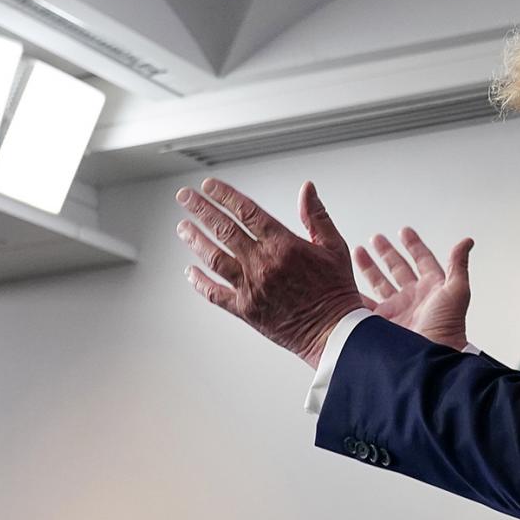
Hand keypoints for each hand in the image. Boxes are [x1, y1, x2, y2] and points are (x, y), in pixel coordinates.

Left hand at [175, 178, 363, 367]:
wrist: (334, 332)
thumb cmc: (337, 292)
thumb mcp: (334, 247)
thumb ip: (316, 216)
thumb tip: (307, 189)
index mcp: (283, 245)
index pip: (246, 211)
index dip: (224, 195)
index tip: (210, 186)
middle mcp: (262, 264)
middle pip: (224, 229)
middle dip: (201, 209)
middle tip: (185, 197)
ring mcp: (251, 287)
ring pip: (214, 258)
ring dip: (195, 240)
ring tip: (183, 227)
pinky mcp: (245, 310)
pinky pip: (215, 294)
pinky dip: (199, 282)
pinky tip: (190, 271)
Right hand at [354, 228, 473, 350]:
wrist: (429, 358)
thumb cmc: (447, 328)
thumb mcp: (456, 292)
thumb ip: (458, 265)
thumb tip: (466, 241)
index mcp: (431, 287)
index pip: (422, 260)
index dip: (414, 245)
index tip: (404, 231)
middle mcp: (413, 297)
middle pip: (398, 268)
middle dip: (387, 253)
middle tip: (376, 238)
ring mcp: (397, 309)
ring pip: (379, 282)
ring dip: (369, 268)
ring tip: (358, 252)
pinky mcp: (382, 322)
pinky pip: (366, 304)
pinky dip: (356, 293)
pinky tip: (348, 283)